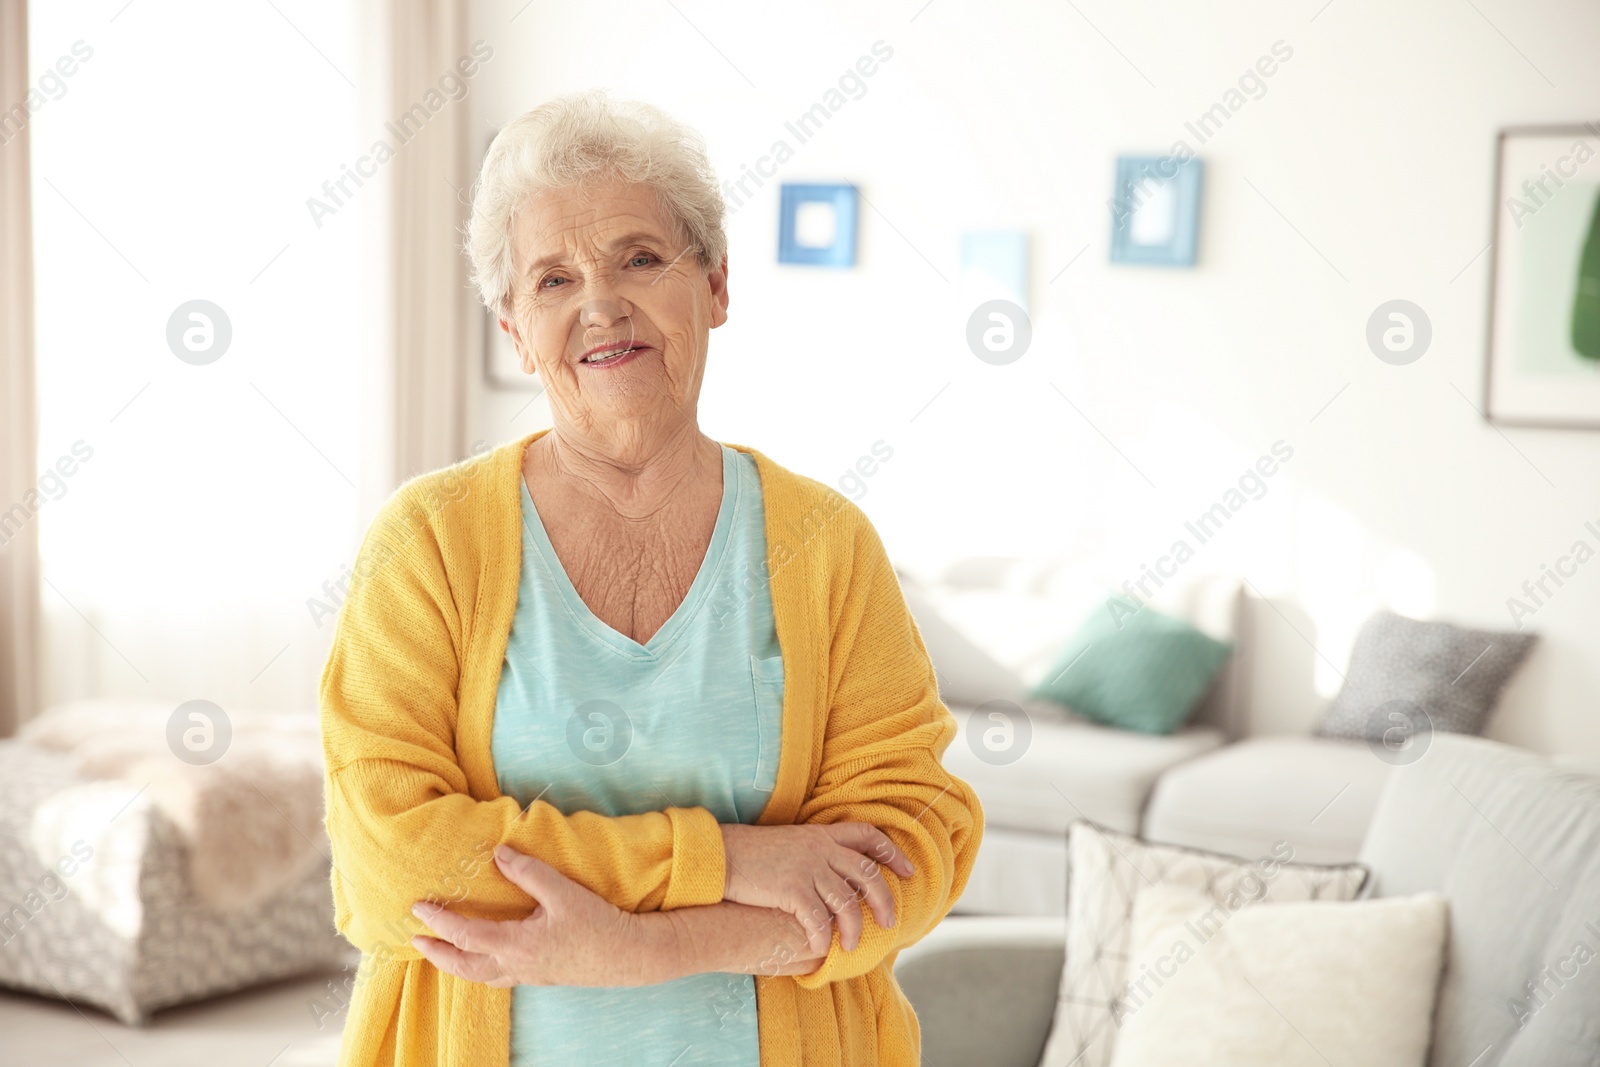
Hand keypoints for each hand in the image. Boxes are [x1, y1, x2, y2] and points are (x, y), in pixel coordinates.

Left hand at [410, 844, 658, 987]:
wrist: (628, 956)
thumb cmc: (598, 924)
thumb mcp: (563, 892)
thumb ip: (529, 872)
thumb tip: (498, 853)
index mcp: (516, 944)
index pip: (465, 934)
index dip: (439, 921)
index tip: (418, 908)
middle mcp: (515, 965)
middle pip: (463, 966)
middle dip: (437, 953)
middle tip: (415, 940)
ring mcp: (527, 974)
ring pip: (479, 976)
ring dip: (456, 964)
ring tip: (441, 952)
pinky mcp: (540, 976)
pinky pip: (498, 977)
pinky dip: (479, 969)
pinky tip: (483, 959)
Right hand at [719, 822, 914, 957]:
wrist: (722, 855)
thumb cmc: (753, 854)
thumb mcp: (791, 843)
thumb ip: (816, 853)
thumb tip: (835, 875)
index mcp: (822, 834)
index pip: (867, 835)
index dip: (891, 852)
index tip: (907, 870)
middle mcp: (820, 848)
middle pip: (867, 873)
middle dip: (884, 899)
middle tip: (890, 922)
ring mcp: (808, 867)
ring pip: (847, 902)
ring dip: (854, 928)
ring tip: (852, 945)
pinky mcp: (792, 888)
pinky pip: (819, 919)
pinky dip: (824, 937)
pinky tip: (822, 947)